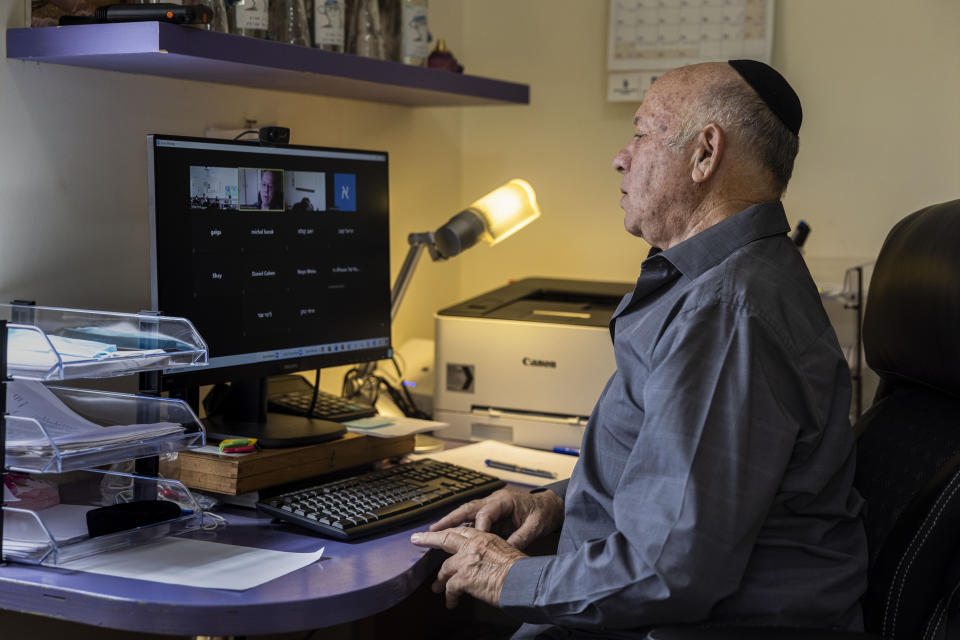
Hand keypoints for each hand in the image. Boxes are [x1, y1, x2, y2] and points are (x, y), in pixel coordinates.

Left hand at [410, 526, 525, 608]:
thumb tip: (483, 564)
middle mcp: (475, 545)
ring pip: (445, 567)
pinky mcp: (464, 577)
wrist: (525, 581)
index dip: (450, 531)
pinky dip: (449, 597)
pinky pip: (449, 588)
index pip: (463, 531)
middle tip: (417, 539)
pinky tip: (451, 602)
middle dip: (429, 538)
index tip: (441, 532)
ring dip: (440, 579)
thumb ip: (490, 554)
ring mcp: (467, 559)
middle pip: (446, 537)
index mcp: (486, 538)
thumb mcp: (507, 553)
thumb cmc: (522, 572)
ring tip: (436, 588)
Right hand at [428, 488, 563, 549]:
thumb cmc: (543, 513)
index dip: (477, 528)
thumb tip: (507, 552)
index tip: (472, 544)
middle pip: (467, 508)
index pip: (485, 513)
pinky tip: (450, 538)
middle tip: (433, 531)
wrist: (550, 506)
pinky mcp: (491, 513)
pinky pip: (472, 519)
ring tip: (433, 534)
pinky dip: (460, 527)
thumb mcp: (535, 526)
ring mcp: (490, 506)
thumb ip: (520, 538)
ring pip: (466, 513)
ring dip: (450, 522)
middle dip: (449, 519)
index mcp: (504, 500)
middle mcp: (493, 500)